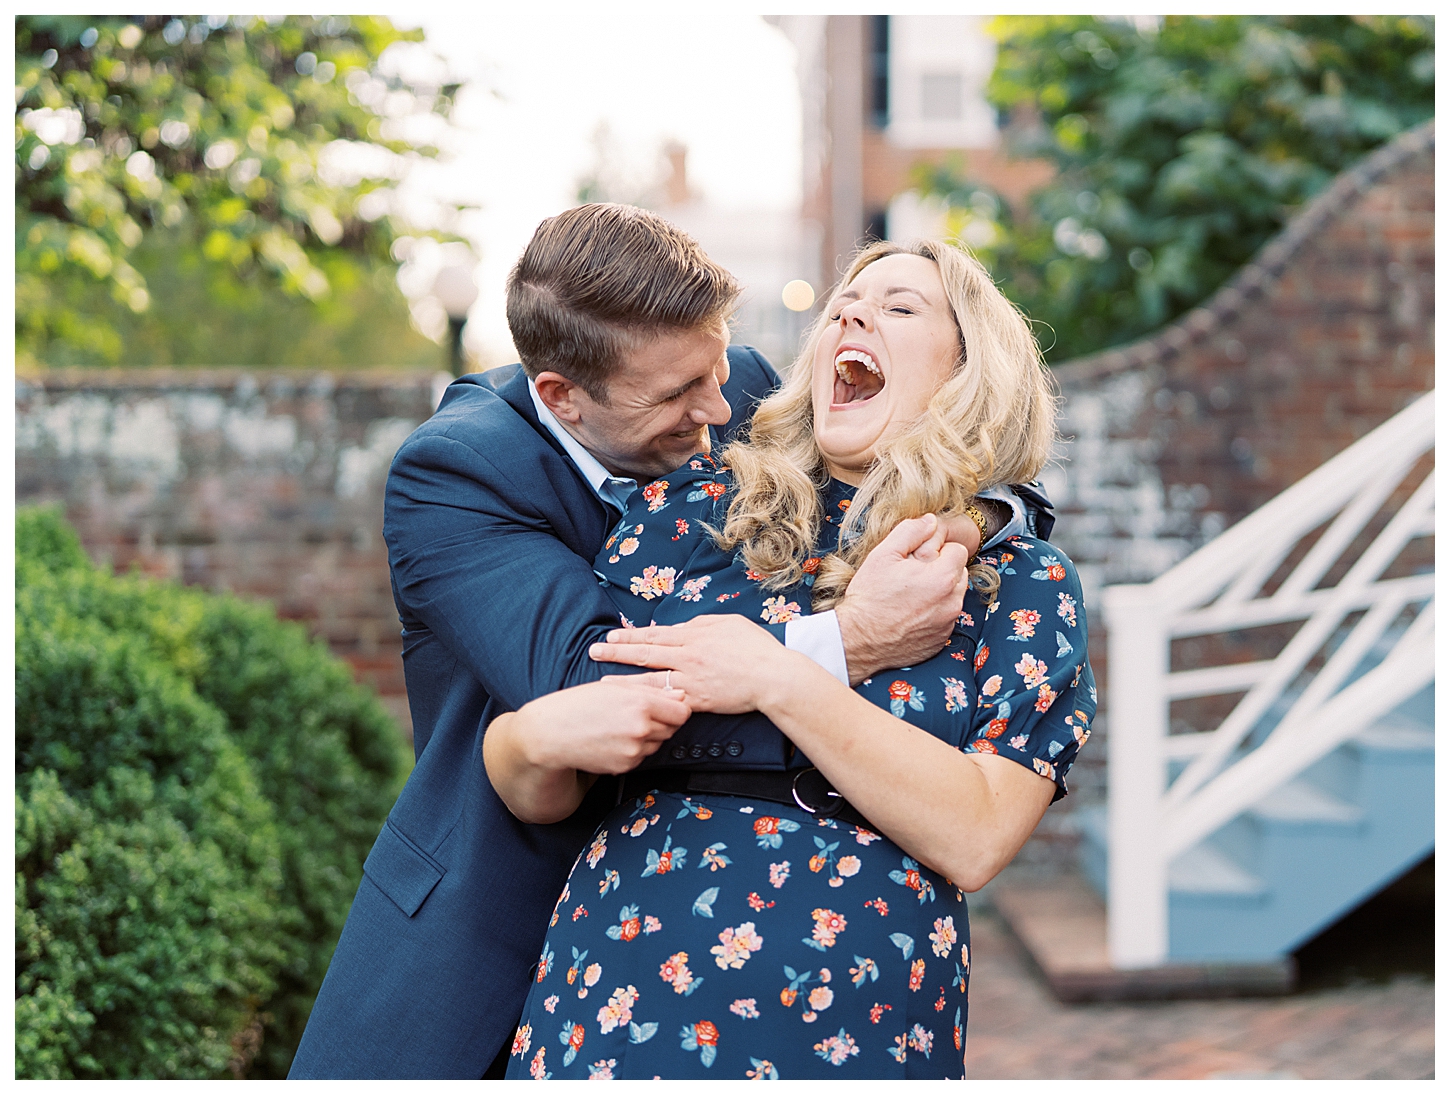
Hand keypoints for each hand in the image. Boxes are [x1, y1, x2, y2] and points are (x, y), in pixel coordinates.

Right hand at [505, 675, 690, 775]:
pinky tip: (614, 739)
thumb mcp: (614, 688)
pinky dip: (634, 749)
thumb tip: (681, 696)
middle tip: (636, 714)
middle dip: (661, 721)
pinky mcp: (626, 766)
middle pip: (672, 728)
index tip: (667, 706)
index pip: (682, 712)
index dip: (676, 708)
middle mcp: (641, 729)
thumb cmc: (578, 705)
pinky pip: (642, 756)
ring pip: (658, 743)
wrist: (551, 734)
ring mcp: (634, 750)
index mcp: (641, 704)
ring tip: (620, 726)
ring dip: (648, 736)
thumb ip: (652, 691)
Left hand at [589, 615, 799, 714]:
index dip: (631, 634)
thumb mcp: (730, 623)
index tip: (613, 634)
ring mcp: (690, 678)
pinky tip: (632, 705)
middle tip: (594, 650)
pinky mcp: (697, 699)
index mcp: (695, 635)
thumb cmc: (757, 648)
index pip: (655, 634)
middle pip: (645, 652)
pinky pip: (667, 701)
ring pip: (650, 678)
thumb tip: (684, 626)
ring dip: (623, 679)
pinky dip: (648, 702)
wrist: (773, 676)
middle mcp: (688, 655)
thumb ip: (704, 623)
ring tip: (601, 681)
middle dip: (617, 651)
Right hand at [836, 514, 970, 684]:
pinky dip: (933, 613)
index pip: (958, 550)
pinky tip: (910, 613)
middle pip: (959, 573)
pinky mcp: (941, 640)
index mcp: (943, 577)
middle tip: (913, 576)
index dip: (938, 550)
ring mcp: (948, 623)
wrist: (858, 639)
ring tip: (911, 595)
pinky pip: (945, 618)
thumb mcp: (883, 554)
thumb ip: (911, 531)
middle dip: (942, 570)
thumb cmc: (869, 597)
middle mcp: (952, 602)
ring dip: (939, 592)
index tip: (919, 558)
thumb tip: (930, 521)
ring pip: (953, 596)